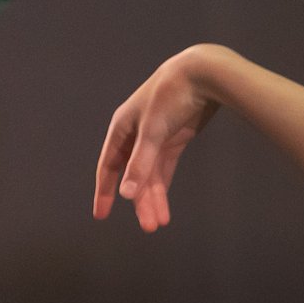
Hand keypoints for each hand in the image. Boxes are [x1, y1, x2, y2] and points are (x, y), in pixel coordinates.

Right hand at [94, 46, 227, 230]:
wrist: (202, 75)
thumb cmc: (171, 97)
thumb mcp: (153, 132)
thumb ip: (141, 164)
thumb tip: (126, 195)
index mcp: (121, 128)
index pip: (108, 166)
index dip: (104, 191)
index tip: (101, 216)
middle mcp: (135, 134)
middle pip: (132, 176)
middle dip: (140, 202)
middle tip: (148, 227)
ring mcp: (155, 138)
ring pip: (150, 175)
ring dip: (154, 198)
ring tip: (160, 223)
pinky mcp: (174, 139)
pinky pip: (163, 169)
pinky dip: (164, 186)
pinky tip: (164, 206)